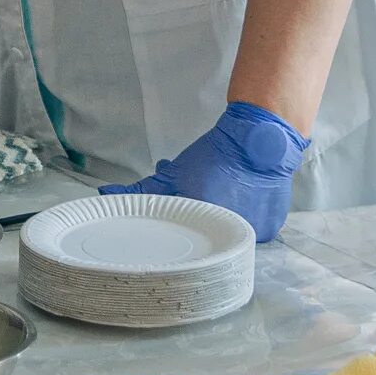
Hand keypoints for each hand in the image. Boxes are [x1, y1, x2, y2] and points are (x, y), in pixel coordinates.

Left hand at [102, 102, 308, 242]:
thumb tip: (105, 194)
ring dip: (216, 218)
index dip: (169, 222)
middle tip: (195, 195)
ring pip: (225, 235)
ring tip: (217, 193)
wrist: (259, 139)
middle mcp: (228, 230)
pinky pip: (249, 234)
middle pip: (202, 234)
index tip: (168, 213)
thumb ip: (139, 190)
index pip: (176, 232)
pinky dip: (239, 221)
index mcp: (201, 215)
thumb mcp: (173, 172)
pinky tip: (238, 201)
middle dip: (193, 218)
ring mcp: (253, 234)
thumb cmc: (212, 154)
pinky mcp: (270, 231)